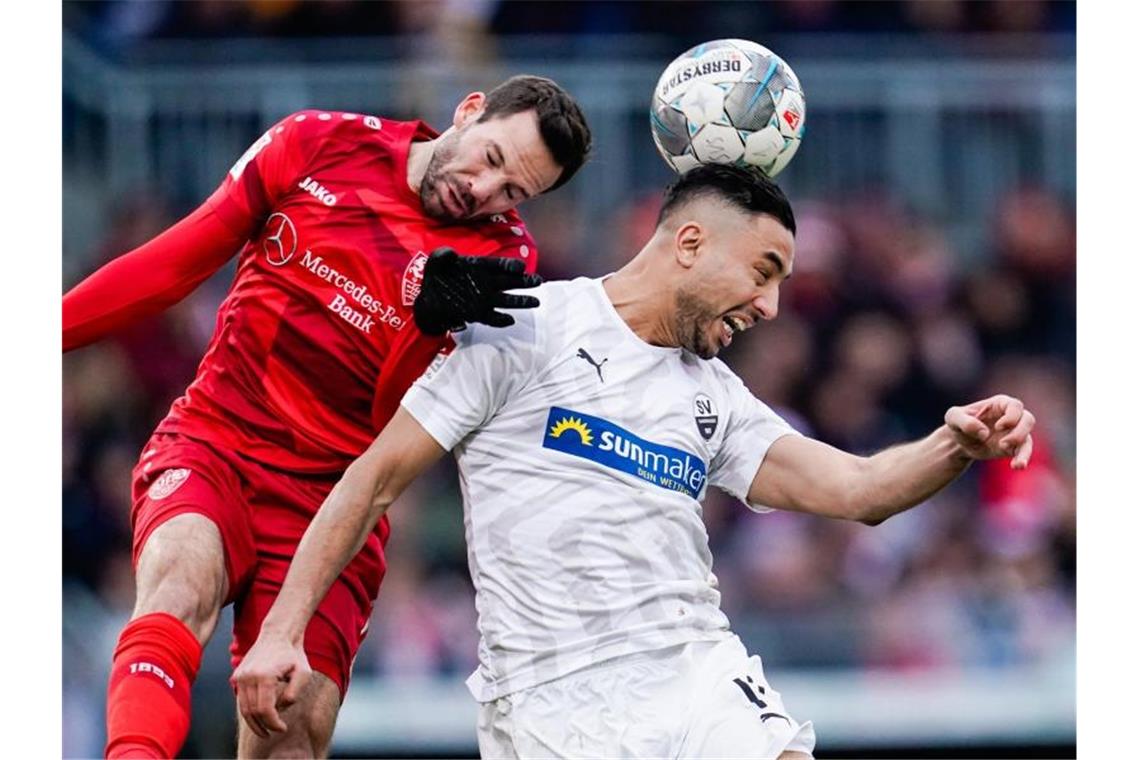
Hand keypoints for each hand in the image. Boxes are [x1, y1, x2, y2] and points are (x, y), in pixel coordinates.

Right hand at [230, 633, 311, 737]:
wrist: (277, 634)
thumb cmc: (293, 654)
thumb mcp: (303, 672)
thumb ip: (293, 693)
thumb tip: (280, 709)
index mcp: (264, 675)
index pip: (265, 709)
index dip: (273, 723)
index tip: (283, 728)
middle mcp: (248, 676)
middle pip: (252, 712)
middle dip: (264, 726)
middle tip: (276, 731)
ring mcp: (240, 676)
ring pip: (244, 708)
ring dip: (254, 722)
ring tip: (266, 729)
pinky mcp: (237, 676)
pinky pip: (241, 700)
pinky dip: (250, 711)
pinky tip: (260, 716)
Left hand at [413, 247, 541, 335]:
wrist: (428, 301)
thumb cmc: (435, 278)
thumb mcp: (434, 262)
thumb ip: (441, 256)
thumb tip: (450, 253)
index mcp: (478, 267)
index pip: (497, 265)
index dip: (509, 266)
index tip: (520, 267)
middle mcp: (485, 283)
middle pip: (508, 282)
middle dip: (523, 282)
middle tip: (537, 281)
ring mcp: (484, 299)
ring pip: (506, 300)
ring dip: (521, 301)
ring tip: (535, 301)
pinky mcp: (478, 314)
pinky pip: (493, 318)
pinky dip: (501, 320)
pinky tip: (510, 320)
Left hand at [944, 394, 1035, 468]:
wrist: (958, 442)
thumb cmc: (957, 424)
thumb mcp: (953, 417)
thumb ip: (965, 422)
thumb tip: (984, 433)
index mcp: (999, 404)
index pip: (1015, 405)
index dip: (1011, 416)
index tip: (998, 426)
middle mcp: (1011, 416)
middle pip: (1028, 419)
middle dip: (1019, 432)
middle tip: (1003, 443)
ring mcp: (1014, 432)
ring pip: (1028, 438)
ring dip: (1024, 450)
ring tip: (1015, 463)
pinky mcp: (1013, 448)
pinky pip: (1024, 452)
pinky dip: (1022, 459)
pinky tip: (1017, 466)